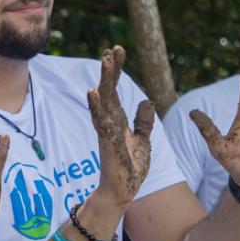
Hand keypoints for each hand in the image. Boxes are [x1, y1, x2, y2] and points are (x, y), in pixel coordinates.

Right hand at [87, 46, 153, 210]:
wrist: (124, 190)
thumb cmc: (130, 167)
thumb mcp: (143, 140)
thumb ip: (143, 121)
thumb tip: (147, 101)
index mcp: (118, 119)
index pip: (116, 89)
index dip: (117, 70)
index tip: (118, 50)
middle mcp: (110, 121)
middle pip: (108, 89)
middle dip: (111, 69)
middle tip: (113, 49)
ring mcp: (107, 130)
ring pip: (103, 100)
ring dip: (104, 80)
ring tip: (105, 61)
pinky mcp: (107, 141)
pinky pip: (99, 121)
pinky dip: (95, 107)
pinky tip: (92, 92)